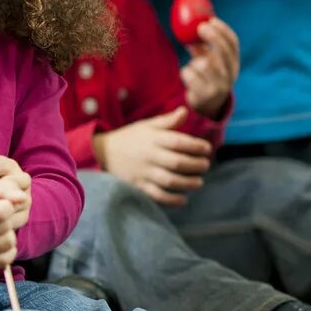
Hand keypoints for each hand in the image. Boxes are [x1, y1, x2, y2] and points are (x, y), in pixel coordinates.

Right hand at [94, 108, 211, 206]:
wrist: (102, 152)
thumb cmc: (130, 138)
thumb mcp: (147, 125)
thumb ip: (167, 120)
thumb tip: (185, 110)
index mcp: (153, 138)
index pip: (179, 142)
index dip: (197, 146)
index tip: (207, 149)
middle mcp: (149, 155)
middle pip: (178, 162)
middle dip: (197, 165)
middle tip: (205, 165)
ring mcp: (143, 172)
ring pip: (170, 180)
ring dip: (188, 183)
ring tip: (199, 182)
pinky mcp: (138, 186)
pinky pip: (157, 195)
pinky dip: (172, 200)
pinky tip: (183, 200)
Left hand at [179, 17, 239, 117]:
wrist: (206, 105)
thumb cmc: (206, 76)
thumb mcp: (208, 59)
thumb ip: (203, 46)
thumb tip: (191, 28)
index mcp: (233, 63)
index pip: (233, 44)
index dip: (223, 30)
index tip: (212, 19)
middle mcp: (230, 75)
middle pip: (223, 52)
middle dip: (213, 36)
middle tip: (200, 27)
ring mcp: (219, 86)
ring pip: (204, 64)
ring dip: (194, 61)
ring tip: (194, 67)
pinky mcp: (206, 95)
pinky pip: (190, 75)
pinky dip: (186, 73)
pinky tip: (189, 78)